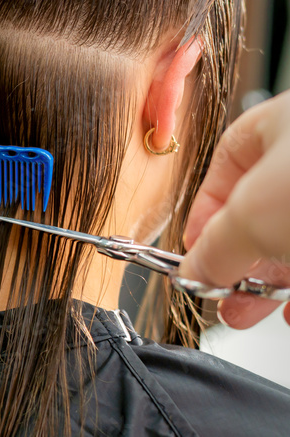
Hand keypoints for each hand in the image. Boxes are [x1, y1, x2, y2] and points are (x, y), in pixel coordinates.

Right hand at [179, 91, 289, 328]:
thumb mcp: (248, 216)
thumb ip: (213, 248)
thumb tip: (195, 273)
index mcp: (283, 124)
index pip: (229, 165)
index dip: (205, 213)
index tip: (196, 256)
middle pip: (266, 209)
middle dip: (243, 260)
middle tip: (229, 296)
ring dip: (276, 280)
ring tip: (260, 311)